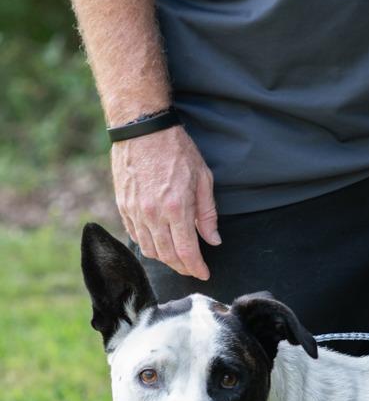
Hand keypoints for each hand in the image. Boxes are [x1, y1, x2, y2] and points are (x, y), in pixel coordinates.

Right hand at [111, 125, 220, 279]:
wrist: (141, 127)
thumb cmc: (176, 149)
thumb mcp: (203, 179)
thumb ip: (207, 214)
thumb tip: (213, 240)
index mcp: (176, 208)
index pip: (187, 251)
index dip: (196, 268)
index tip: (204, 274)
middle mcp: (153, 214)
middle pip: (167, 255)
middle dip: (182, 267)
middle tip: (193, 269)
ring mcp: (135, 211)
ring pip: (149, 249)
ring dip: (165, 259)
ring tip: (177, 258)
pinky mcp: (123, 205)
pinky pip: (135, 235)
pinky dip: (148, 244)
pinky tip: (158, 243)